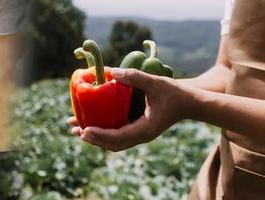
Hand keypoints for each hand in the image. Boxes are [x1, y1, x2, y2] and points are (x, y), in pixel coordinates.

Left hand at [67, 68, 194, 150]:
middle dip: (93, 138)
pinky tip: (93, 124)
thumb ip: (135, 77)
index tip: (84, 130)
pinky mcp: (139, 130)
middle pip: (113, 144)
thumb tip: (113, 72)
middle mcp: (142, 136)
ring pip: (114, 143)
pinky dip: (104, 133)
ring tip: (76, 130)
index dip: (100, 134)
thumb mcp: (156, 83)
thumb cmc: (175, 93)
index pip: (118, 137)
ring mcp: (140, 135)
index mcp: (145, 129)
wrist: (190, 103)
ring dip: (96, 138)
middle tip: (74, 130)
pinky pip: (118, 136)